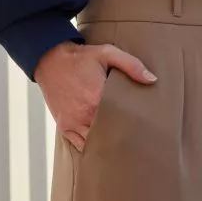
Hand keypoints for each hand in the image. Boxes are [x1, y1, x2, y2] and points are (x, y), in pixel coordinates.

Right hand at [34, 41, 156, 152]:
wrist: (50, 60)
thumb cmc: (80, 58)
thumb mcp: (108, 53)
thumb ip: (132, 65)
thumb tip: (152, 80)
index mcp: (97, 98)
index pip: (122, 120)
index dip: (134, 125)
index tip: (146, 128)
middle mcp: (84, 114)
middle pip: (109, 135)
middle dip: (123, 137)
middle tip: (139, 140)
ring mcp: (73, 122)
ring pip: (95, 143)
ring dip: (107, 143)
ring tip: (122, 144)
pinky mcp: (64, 125)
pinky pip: (79, 144)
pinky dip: (91, 146)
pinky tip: (103, 145)